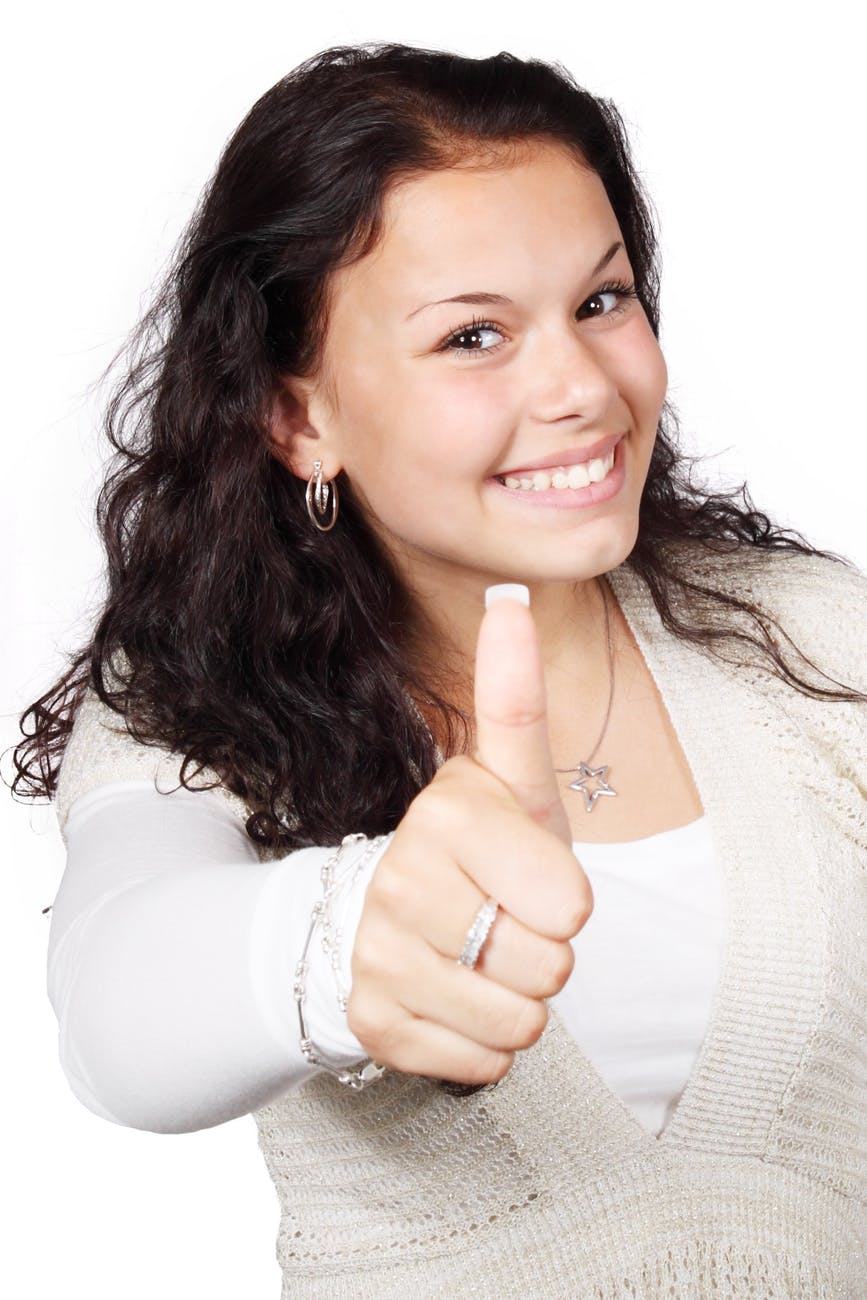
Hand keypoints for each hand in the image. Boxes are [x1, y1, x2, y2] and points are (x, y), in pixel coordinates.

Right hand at [346, 590, 593, 1086]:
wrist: (391, 916)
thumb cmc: (481, 849)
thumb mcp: (511, 778)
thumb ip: (514, 695)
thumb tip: (511, 596)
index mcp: (449, 810)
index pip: (569, 902)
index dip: (566, 902)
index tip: (531, 878)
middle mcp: (401, 876)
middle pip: (549, 966)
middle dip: (544, 953)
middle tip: (504, 920)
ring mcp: (376, 951)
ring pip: (517, 1022)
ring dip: (517, 1003)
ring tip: (480, 958)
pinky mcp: (370, 1018)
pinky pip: (479, 1063)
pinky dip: (482, 1043)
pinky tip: (451, 997)